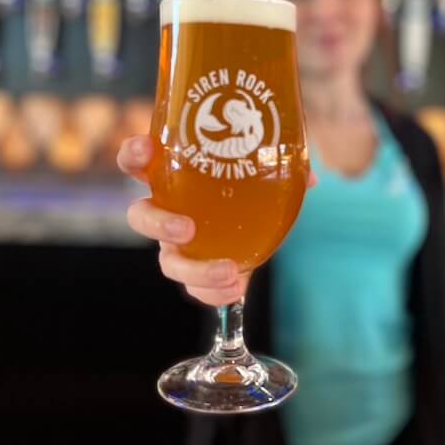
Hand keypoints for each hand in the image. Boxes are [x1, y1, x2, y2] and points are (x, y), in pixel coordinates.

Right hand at [117, 135, 315, 306]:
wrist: (260, 215)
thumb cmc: (250, 180)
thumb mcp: (266, 167)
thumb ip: (283, 168)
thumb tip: (310, 179)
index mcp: (174, 176)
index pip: (139, 161)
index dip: (134, 155)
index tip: (147, 150)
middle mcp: (168, 210)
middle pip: (141, 217)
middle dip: (158, 224)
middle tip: (187, 229)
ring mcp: (179, 245)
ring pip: (168, 261)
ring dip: (193, 270)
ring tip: (228, 272)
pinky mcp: (199, 271)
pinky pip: (196, 289)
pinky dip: (213, 294)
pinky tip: (238, 290)